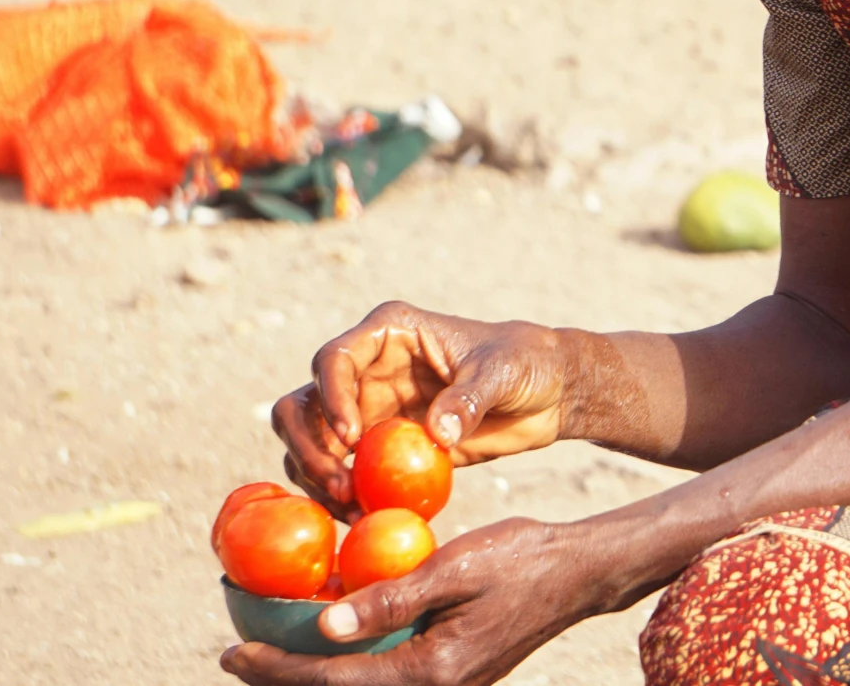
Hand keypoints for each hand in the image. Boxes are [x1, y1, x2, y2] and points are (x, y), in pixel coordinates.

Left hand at [219, 517, 641, 685]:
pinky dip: (348, 669)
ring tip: (270, 653)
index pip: (335, 680)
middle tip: (235, 657)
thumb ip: (392, 597)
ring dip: (314, 678)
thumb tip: (326, 623)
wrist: (579, 574)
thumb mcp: (455, 566)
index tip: (232, 650)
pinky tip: (330, 641)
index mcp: (433, 670)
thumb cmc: (522, 558)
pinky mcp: (453, 676)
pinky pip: (385, 680)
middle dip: (283, 682)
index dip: (277, 668)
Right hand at [272, 303, 582, 512]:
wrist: (546, 392)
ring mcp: (369, 411)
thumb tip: (435, 435)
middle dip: (307, 446)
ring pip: (310, 444)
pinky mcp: (379, 449)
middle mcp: (367, 371)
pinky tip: (360, 516)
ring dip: (317, 478)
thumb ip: (469, 398)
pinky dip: (339, 496)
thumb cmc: (525, 363)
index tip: (351, 438)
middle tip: (339, 485)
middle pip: (303, 405)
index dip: (331, 398)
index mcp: (389, 334)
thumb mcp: (503, 372)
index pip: (335, 359)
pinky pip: (340, 474)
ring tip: (351, 507)